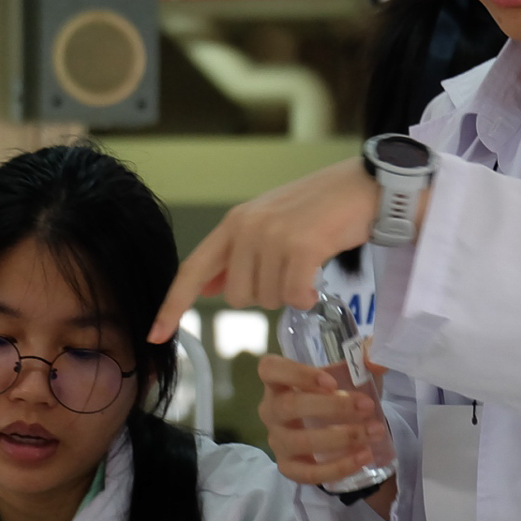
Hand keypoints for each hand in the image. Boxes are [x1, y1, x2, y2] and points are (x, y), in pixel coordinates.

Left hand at [150, 159, 392, 343]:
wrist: (365, 186)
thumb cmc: (321, 207)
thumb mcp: (270, 223)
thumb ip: (237, 254)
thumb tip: (207, 287)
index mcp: (234, 222)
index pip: (192, 270)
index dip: (172, 305)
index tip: (155, 334)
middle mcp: (247, 228)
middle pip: (237, 296)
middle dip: (263, 294)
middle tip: (288, 270)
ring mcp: (273, 236)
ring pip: (268, 298)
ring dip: (289, 293)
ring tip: (307, 264)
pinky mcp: (302, 247)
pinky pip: (294, 296)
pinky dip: (306, 296)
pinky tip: (317, 278)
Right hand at [257, 353, 394, 486]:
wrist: (344, 425)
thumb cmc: (341, 391)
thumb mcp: (354, 372)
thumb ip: (366, 358)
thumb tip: (377, 359)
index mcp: (279, 381)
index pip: (270, 369)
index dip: (297, 374)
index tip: (332, 381)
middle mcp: (271, 410)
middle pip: (289, 406)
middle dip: (332, 407)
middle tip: (367, 407)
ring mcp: (277, 440)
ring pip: (300, 441)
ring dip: (341, 438)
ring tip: (375, 432)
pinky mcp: (288, 467)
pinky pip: (308, 473)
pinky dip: (338, 467)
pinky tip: (364, 457)